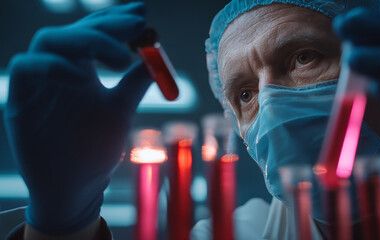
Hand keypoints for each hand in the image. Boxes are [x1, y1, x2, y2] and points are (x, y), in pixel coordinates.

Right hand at [5, 2, 150, 233]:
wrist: (77, 186)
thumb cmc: (96, 148)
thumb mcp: (121, 110)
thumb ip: (135, 83)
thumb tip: (156, 57)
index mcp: (83, 69)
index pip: (94, 32)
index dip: (116, 19)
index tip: (142, 15)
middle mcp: (59, 70)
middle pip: (74, 31)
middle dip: (107, 26)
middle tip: (137, 27)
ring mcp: (38, 84)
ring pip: (49, 42)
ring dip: (86, 41)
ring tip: (119, 59)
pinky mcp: (20, 101)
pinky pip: (25, 69)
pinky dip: (54, 66)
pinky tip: (82, 77)